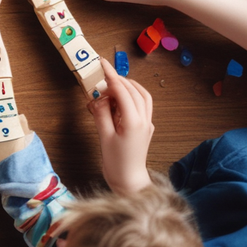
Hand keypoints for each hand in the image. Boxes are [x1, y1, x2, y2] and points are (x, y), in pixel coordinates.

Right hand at [88, 58, 153, 194]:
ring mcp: (147, 124)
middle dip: (119, 80)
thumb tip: (99, 98)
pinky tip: (121, 99)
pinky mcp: (146, 128)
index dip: (111, 76)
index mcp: (134, 121)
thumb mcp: (104, 137)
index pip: (123, 91)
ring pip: (142, 96)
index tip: (102, 64)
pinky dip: (133, 96)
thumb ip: (102, 113)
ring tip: (112, 85)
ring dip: (129, 86)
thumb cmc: (116, 163)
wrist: (129, 181)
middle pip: (134, 90)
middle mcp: (144, 120)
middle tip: (102, 77)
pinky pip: (143, 105)